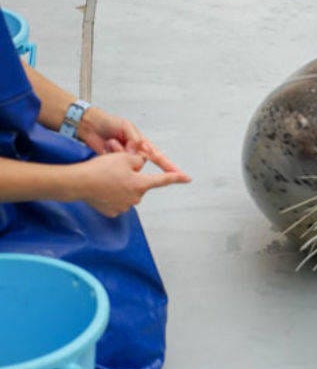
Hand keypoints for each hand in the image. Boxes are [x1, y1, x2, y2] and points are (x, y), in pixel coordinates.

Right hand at [71, 153, 189, 217]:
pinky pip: (117, 200)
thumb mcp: (124, 157)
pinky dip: (112, 194)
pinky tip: (102, 188)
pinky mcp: (112, 211)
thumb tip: (142, 164)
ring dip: (121, 185)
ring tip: (106, 178)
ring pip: (128, 192)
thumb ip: (139, 160)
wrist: (77, 183)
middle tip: (116, 169)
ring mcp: (123, 206)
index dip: (176, 178)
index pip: (163, 180)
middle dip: (132, 177)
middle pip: (140, 185)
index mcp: (141, 184)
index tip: (187, 178)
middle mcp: (135, 198)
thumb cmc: (100, 169)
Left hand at [77, 106, 189, 177]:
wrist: (90, 126)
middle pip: (142, 162)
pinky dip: (110, 155)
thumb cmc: (109, 123)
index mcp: (142, 143)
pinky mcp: (113, 163)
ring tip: (110, 141)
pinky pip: (116, 165)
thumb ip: (134, 138)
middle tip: (122, 147)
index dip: (170, 167)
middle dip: (133, 158)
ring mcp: (125, 159)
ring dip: (118, 152)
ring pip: (128, 165)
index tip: (181, 176)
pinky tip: (105, 145)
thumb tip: (137, 151)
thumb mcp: (125, 125)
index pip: (159, 157)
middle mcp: (135, 152)